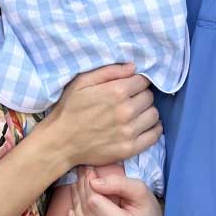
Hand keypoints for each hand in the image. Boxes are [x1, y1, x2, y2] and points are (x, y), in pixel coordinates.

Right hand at [45, 64, 161, 169]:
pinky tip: (143, 125)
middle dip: (141, 95)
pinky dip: (153, 128)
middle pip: (149, 97)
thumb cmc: (69, 108)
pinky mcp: (130, 148)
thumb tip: (133, 67)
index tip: (129, 86)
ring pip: (154, 114)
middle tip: (130, 99)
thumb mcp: (82, 82)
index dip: (136, 82)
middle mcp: (126, 111)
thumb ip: (109, 71)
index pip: (143, 81)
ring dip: (147, 111)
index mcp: (116, 91)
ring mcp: (129, 131)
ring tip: (135, 112)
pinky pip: (154, 135)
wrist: (60, 141)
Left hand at [66, 166, 162, 215]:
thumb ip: (118, 183)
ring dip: (75, 205)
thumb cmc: (147, 209)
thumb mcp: (139, 190)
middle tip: (80, 176)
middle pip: (86, 214)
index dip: (88, 184)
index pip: (94, 203)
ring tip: (77, 189)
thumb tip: (93, 182)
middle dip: (80, 191)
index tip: (88, 171)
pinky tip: (71, 213)